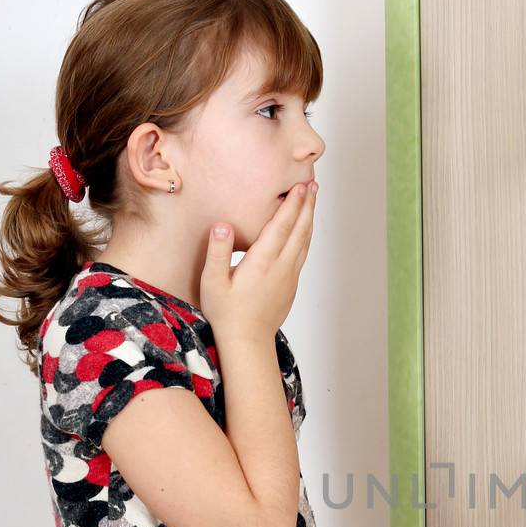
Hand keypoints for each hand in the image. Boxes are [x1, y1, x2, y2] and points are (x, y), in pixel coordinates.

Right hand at [200, 180, 315, 340]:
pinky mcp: (291, 285)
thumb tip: (222, 225)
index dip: (293, 204)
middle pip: (299, 230)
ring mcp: (289, 276)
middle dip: (307, 205)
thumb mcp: (212, 282)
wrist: (248, 342)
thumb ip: (217, 252)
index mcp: (262, 262)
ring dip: (309, 219)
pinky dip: (306, 236)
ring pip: (304, 242)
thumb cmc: (226, 313)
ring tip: (312, 201)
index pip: (282, 226)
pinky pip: (302, 254)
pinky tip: (304, 231)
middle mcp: (281, 266)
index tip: (301, 185)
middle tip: (313, 184)